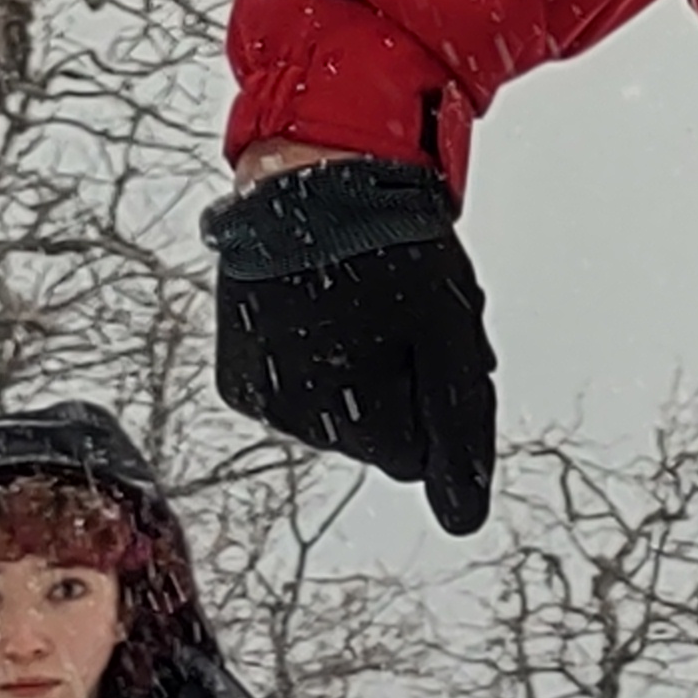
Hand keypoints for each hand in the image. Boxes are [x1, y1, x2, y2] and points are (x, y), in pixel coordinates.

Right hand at [202, 152, 496, 534]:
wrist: (313, 176)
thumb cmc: (395, 253)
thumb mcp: (452, 342)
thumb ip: (460, 435)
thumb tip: (463, 522)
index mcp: (359, 422)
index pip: (418, 457)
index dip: (431, 396)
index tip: (426, 342)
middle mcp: (299, 423)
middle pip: (372, 438)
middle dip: (393, 386)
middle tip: (394, 315)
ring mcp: (260, 399)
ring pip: (331, 415)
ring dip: (351, 369)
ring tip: (355, 300)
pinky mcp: (234, 374)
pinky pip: (289, 390)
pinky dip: (308, 358)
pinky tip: (314, 307)